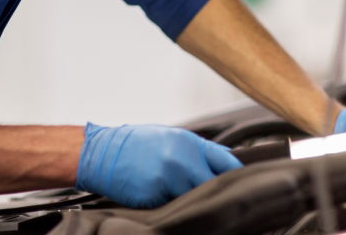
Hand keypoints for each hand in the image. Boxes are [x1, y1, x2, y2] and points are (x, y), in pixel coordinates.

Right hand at [76, 122, 242, 207]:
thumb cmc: (137, 144)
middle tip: (212, 195)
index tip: (242, 183)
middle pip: (213, 184)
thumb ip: (198, 151)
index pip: (227, 162)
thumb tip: (224, 164)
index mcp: (190, 142)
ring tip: (182, 194)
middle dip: (213, 190)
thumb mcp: (172, 137)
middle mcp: (183, 160)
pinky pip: (175, 207)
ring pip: (195, 198)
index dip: (236, 175)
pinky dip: (174, 206)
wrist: (103, 153)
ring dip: (193, 199)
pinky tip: (165, 198)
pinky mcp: (156, 197)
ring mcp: (170, 180)